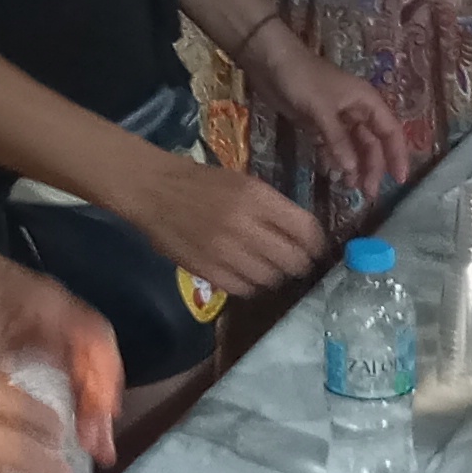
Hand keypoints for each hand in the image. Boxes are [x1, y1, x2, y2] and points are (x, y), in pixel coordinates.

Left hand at [0, 246, 126, 453]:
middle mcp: (68, 320)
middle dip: (103, 406)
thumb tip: (12, 405)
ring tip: (94, 449)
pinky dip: (76, 401)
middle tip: (101, 450)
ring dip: (93, 409)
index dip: (104, 379)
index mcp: (59, 308)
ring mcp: (60, 333)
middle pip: (100, 363)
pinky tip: (72, 429)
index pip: (97, 341)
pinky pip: (71, 374)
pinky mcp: (46, 345)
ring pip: (88, 372)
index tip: (102, 415)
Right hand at [114, 137, 331, 298]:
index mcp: (257, 198)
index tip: (317, 249)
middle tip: (296, 262)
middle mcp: (245, 226)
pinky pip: (244, 289)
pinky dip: (250, 284)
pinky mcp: (207, 271)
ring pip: (270, 279)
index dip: (317, 245)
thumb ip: (275, 209)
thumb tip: (307, 237)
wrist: (154, 191)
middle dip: (299, 263)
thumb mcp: (246, 183)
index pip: (306, 230)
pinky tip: (245, 273)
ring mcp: (225, 252)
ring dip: (274, 275)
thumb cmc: (204, 183)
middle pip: (292, 260)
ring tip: (268, 267)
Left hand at [242, 25, 406, 202]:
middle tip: (367, 194)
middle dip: (372, 168)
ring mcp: (337, 119)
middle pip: (372, 144)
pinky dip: (334, 160)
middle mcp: (357, 111)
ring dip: (354, 167)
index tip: (399, 181)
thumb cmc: (302, 78)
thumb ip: (337, 139)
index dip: (397, 155)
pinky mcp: (319, 124)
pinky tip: (331, 173)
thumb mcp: (321, 109)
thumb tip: (351, 170)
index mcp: (367, 101)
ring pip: (353, 147)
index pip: (391, 131)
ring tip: (348, 188)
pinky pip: (333, 146)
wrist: (270, 61)